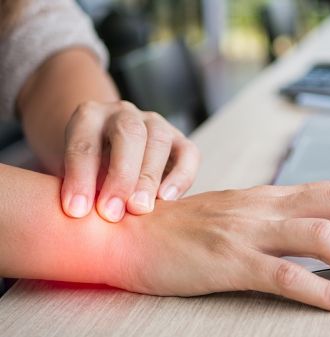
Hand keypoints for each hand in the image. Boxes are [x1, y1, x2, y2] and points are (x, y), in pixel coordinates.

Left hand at [60, 101, 200, 221]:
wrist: (109, 158)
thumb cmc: (87, 173)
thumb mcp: (72, 175)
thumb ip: (77, 189)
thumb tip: (78, 215)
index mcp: (89, 117)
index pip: (84, 143)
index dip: (80, 177)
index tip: (76, 211)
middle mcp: (124, 114)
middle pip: (129, 135)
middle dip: (121, 176)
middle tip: (111, 213)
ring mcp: (156, 123)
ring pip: (159, 140)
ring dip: (148, 178)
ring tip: (139, 209)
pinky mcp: (180, 140)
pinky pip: (188, 153)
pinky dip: (180, 177)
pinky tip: (167, 200)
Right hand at [105, 181, 329, 312]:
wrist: (126, 231)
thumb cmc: (183, 229)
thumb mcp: (239, 217)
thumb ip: (280, 223)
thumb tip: (323, 237)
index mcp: (271, 195)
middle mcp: (266, 205)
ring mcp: (248, 231)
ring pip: (324, 237)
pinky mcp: (228, 260)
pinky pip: (286, 275)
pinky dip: (324, 289)